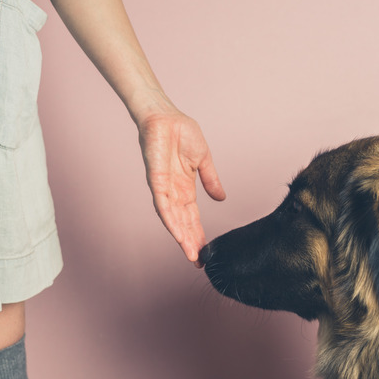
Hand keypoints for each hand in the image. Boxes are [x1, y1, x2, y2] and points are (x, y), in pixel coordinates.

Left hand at [137, 112, 225, 264]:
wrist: (165, 115)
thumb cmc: (182, 132)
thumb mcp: (204, 159)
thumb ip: (211, 180)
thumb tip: (222, 199)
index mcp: (185, 188)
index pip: (192, 217)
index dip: (198, 234)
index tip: (205, 252)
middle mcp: (173, 192)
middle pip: (183, 223)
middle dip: (190, 243)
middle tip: (198, 263)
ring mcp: (164, 187)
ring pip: (172, 219)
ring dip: (181, 237)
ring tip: (191, 255)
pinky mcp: (156, 180)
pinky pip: (162, 204)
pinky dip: (170, 220)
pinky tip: (177, 234)